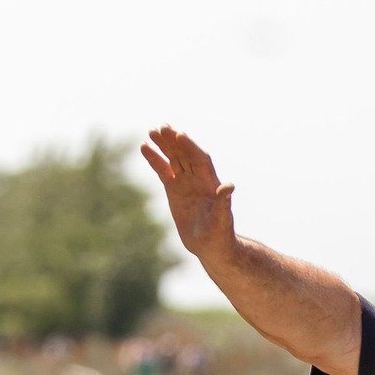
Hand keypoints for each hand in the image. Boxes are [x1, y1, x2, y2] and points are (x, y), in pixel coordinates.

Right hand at [141, 127, 235, 257]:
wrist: (211, 246)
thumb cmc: (220, 235)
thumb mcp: (222, 220)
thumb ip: (224, 203)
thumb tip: (229, 186)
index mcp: (211, 183)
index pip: (200, 159)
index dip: (191, 148)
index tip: (180, 135)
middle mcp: (198, 179)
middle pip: (185, 154)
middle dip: (175, 141)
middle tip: (162, 127)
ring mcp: (185, 183)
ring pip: (174, 159)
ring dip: (164, 145)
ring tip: (151, 131)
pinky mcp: (174, 190)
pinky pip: (163, 171)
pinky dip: (155, 160)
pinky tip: (145, 148)